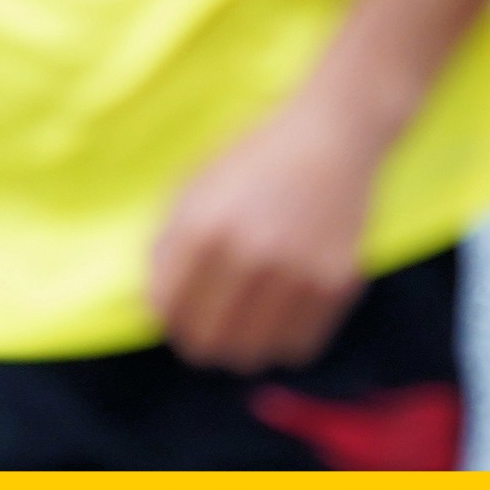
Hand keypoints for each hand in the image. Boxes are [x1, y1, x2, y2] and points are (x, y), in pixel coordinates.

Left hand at [150, 96, 381, 372]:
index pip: (167, 312)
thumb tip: (153, 311)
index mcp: (204, 227)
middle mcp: (249, 253)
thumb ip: (167, 247)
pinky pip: (297, 348)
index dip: (167, 319)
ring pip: (251, 356)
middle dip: (200, 340)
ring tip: (247, 318)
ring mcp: (296, 272)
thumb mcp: (194, 187)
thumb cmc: (254, 159)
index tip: (179, 313)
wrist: (332, 134)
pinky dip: (283, 340)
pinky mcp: (336, 283)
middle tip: (211, 323)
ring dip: (242, 345)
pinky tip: (282, 309)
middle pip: (206, 345)